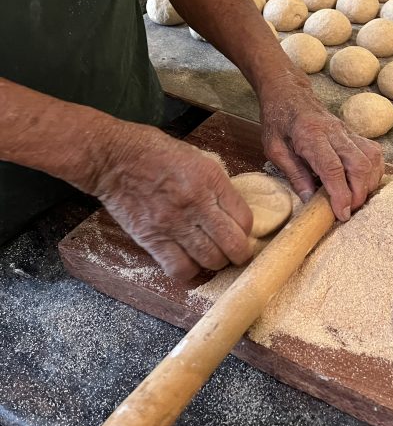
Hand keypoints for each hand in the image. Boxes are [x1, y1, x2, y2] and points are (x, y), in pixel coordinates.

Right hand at [90, 123, 252, 278]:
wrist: (113, 158)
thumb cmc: (155, 152)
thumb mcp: (197, 158)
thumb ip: (216, 185)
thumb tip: (230, 210)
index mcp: (211, 180)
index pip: (245, 219)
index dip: (247, 230)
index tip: (241, 231)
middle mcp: (196, 204)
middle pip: (233, 245)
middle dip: (239, 254)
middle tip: (235, 253)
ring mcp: (174, 224)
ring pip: (210, 260)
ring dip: (216, 264)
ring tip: (213, 258)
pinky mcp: (152, 239)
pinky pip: (179, 269)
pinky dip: (190, 273)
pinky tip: (190, 265)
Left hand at [259, 71, 384, 220]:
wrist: (288, 92)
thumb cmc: (278, 120)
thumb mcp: (274, 149)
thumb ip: (294, 174)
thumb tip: (310, 200)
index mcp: (311, 136)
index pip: (333, 168)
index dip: (340, 194)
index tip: (342, 214)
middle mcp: (334, 133)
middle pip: (359, 165)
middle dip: (358, 193)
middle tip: (348, 211)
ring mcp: (347, 131)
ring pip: (371, 159)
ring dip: (369, 184)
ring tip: (355, 199)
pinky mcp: (353, 133)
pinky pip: (373, 153)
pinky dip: (374, 171)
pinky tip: (364, 183)